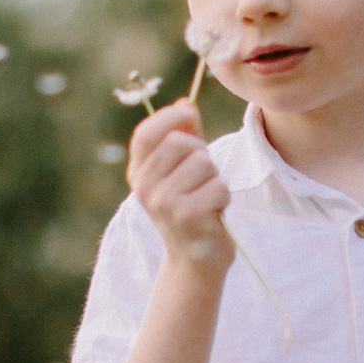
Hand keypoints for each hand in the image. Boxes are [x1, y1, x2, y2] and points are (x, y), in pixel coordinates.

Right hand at [127, 101, 231, 276]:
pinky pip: (218, 186)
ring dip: (215, 177)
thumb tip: (186, 103)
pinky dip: (224, 196)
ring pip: (203, 163)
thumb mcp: (183, 170)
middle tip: (203, 176)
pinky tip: (214, 212)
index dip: (169, 117)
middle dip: (201, 153)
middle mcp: (144, 188)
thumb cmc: (193, 207)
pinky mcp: (187, 217)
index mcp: (139, 174)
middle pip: (180, 143)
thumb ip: (184, 136)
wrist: (196, 259)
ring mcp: (163, 204)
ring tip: (207, 197)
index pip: (145, 133)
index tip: (188, 113)